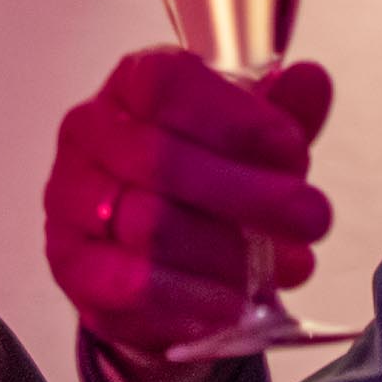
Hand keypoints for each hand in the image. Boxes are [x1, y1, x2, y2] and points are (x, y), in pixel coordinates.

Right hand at [43, 48, 333, 381]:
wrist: (149, 259)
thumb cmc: (200, 185)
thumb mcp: (250, 144)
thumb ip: (281, 114)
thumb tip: (311, 80)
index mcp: (131, 85)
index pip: (169, 84)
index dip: (236, 118)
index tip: (293, 153)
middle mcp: (90, 133)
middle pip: (163, 158)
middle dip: (252, 193)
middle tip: (312, 218)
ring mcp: (70, 200)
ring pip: (151, 224)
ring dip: (230, 251)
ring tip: (284, 267)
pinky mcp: (72, 266)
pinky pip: (132, 283)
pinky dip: (193, 296)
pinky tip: (234, 301)